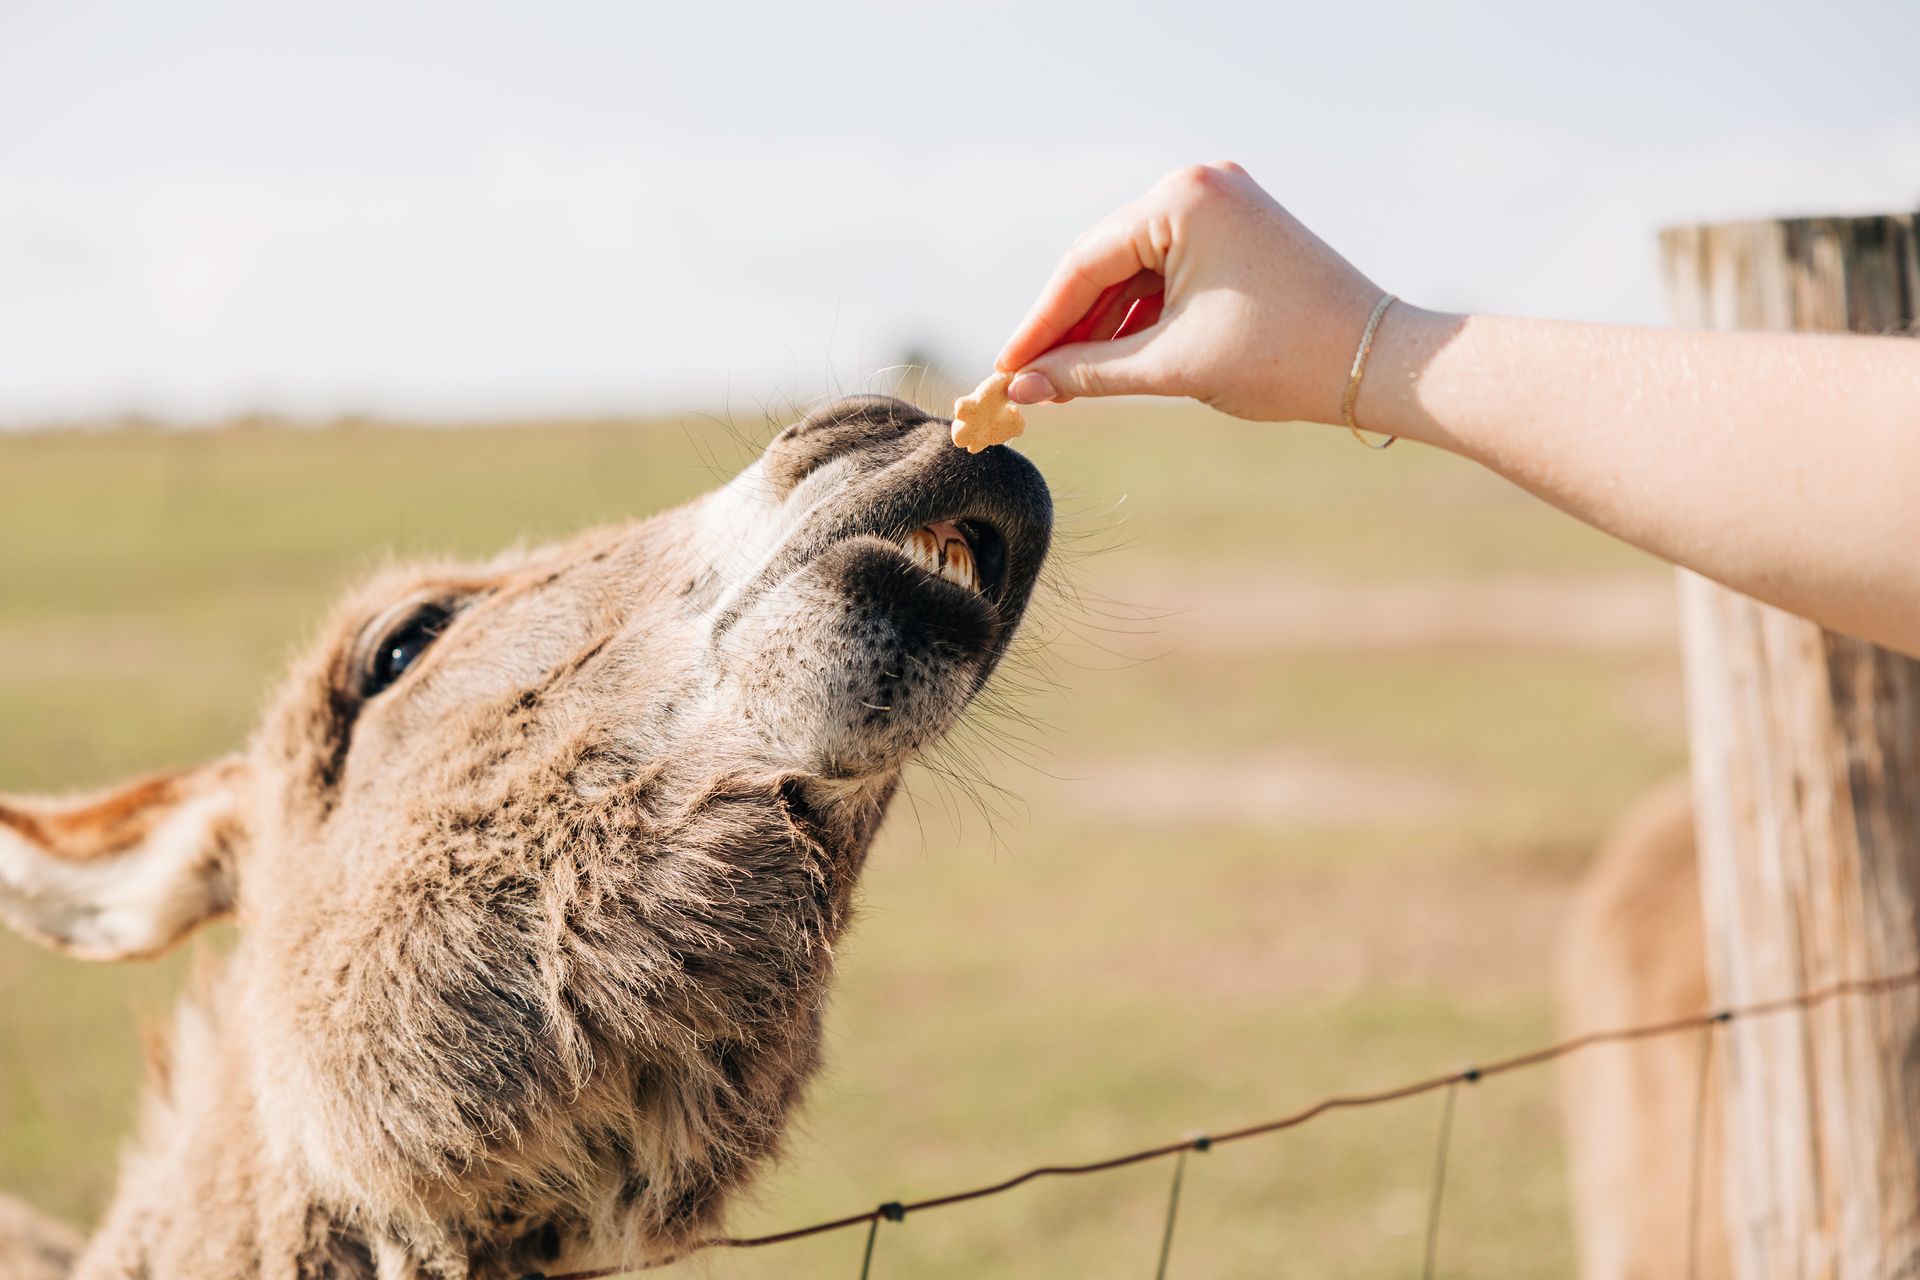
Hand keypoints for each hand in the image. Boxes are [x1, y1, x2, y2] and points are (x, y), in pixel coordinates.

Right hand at [996, 162, 1387, 423]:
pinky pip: (1170, 269)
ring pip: (1136, 268)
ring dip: (1103, 324)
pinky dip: (1142, 313)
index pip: (1084, 264)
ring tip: (1067, 380)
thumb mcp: (1170, 366)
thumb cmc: (1281, 357)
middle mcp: (1199, 184)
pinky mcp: (1239, 228)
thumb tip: (1023, 388)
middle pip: (1106, 260)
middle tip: (1028, 380)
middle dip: (1068, 325)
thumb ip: (1087, 373)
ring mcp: (1223, 202)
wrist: (1376, 361)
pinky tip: (1114, 357)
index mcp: (1181, 199)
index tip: (1006, 369)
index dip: (1040, 324)